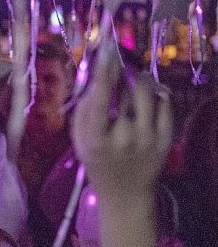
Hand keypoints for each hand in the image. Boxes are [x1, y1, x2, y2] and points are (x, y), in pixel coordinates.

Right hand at [72, 49, 171, 246]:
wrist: (125, 194)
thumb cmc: (98, 162)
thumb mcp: (80, 140)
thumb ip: (83, 111)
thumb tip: (93, 78)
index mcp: (96, 138)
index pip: (100, 97)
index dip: (104, 71)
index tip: (107, 51)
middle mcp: (123, 137)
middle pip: (127, 91)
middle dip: (124, 73)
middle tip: (122, 64)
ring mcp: (147, 139)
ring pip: (149, 94)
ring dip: (142, 80)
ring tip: (135, 77)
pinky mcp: (165, 140)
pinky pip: (166, 106)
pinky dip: (158, 95)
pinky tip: (151, 95)